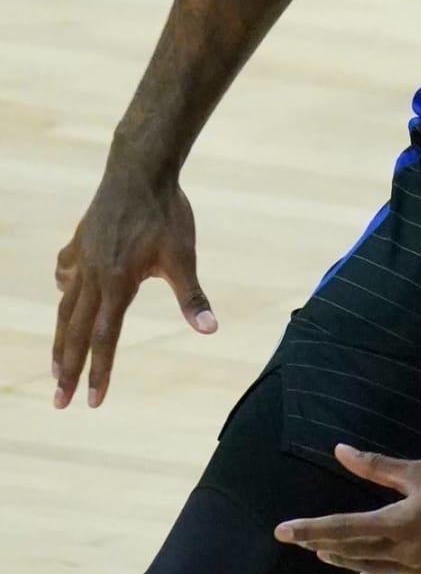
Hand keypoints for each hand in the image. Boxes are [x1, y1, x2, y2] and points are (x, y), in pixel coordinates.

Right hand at [53, 169, 214, 408]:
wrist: (140, 171)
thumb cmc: (166, 213)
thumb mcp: (184, 256)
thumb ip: (193, 296)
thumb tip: (211, 329)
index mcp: (117, 285)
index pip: (105, 340)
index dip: (99, 372)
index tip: (92, 402)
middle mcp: (92, 277)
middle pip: (75, 333)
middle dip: (68, 370)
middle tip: (59, 403)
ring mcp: (82, 258)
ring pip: (65, 307)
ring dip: (61, 339)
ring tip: (56, 364)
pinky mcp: (80, 241)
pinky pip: (66, 270)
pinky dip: (64, 286)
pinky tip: (63, 291)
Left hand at [274, 434, 420, 573]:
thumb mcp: (419, 470)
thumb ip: (376, 467)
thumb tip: (340, 451)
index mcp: (401, 522)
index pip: (342, 528)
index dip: (309, 529)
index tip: (282, 530)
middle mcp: (408, 552)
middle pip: (351, 552)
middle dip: (323, 543)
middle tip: (300, 537)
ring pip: (371, 571)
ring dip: (346, 560)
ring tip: (327, 551)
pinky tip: (365, 573)